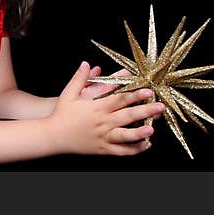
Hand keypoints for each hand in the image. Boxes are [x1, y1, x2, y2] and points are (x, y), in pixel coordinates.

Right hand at [48, 62, 165, 155]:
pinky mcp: (103, 149)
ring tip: (152, 128)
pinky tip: (146, 144)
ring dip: (141, 132)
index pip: (120, 99)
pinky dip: (135, 149)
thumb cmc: (61, 114)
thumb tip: (87, 64)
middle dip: (146, 110)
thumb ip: (80, 78)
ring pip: (126, 136)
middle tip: (160, 106)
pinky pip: (122, 151)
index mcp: (96, 108)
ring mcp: (103, 137)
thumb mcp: (69, 94)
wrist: (52, 136)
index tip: (148, 90)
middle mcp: (102, 122)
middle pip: (128, 116)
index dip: (135, 94)